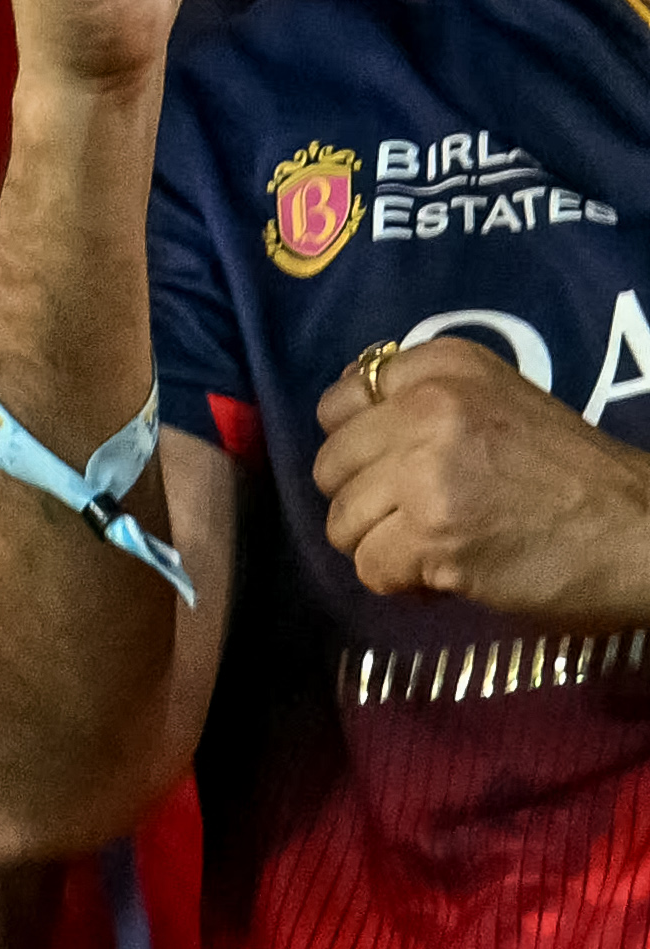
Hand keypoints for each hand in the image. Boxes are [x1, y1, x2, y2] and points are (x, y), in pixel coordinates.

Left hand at [313, 332, 649, 624]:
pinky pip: (369, 567)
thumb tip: (347, 431)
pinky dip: (401, 583)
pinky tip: (445, 575)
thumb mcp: (499, 405)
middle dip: (366, 502)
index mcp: (443, 366)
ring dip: (380, 545)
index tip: (397, 469)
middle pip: (331, 464)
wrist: (645, 535)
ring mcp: (426, 470)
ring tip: (434, 548)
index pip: (339, 402)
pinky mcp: (433, 534)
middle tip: (417, 519)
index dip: (360, 447)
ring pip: (341, 520)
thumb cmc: (576, 478)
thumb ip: (425, 405)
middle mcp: (427, 406)